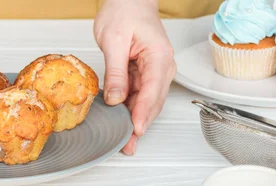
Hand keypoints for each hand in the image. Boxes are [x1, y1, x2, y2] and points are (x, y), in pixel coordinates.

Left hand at [93, 0, 176, 154]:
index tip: (136, 128)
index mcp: (158, 56)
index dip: (143, 112)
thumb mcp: (114, 41)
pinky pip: (139, 95)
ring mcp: (155, 70)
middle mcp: (162, 66)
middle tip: (127, 144)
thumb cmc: (124, 11)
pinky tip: (123, 122)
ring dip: (136, 120)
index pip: (152, 90)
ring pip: (147, 101)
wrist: (129, 0)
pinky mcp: (145, 73)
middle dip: (141, 124)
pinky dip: (132, 109)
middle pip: (153, 101)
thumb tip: (116, 98)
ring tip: (125, 141)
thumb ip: (116, 71)